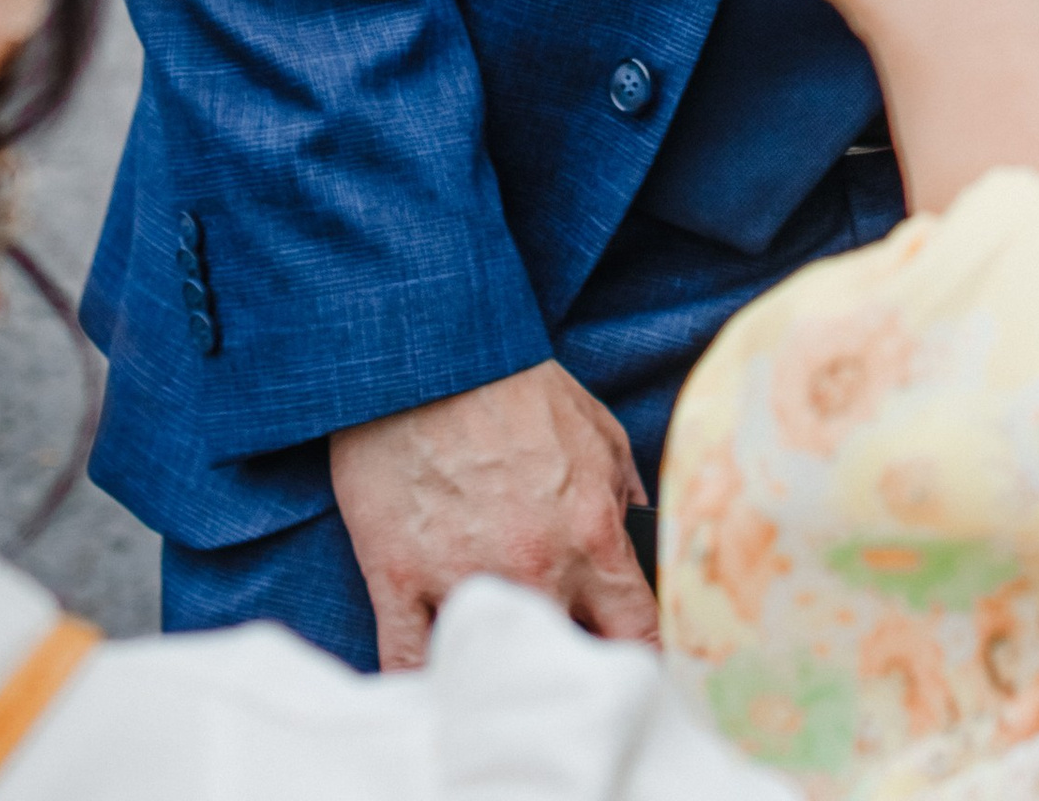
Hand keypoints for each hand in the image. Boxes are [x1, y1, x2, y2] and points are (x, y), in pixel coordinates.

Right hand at [329, 360, 655, 668]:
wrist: (431, 353)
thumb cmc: (515, 385)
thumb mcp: (595, 425)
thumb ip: (621, 485)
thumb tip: (639, 523)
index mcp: (591, 533)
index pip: (635, 630)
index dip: (638, 656)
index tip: (631, 668)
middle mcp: (534, 568)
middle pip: (568, 660)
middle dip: (572, 668)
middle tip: (565, 669)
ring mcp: (464, 578)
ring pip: (492, 668)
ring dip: (499, 675)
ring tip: (503, 678)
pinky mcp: (400, 580)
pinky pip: (407, 662)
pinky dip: (420, 682)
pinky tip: (434, 685)